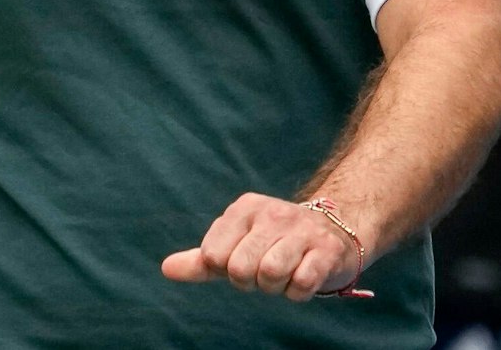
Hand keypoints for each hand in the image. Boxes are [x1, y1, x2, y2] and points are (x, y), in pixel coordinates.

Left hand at [160, 193, 363, 301]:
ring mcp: (301, 230)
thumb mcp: (235, 245)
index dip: (226, 269)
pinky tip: (305, 277)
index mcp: (243, 209)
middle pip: (240, 269)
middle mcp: (271, 214)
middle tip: (266, 270)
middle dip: (251, 282)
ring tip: (285, 273)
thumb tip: (166, 269)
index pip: (213, 255)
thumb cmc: (274, 243)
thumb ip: (201, 260)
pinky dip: (298, 292)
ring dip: (276, 286)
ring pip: (269, 275)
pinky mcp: (326, 250)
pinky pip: (301, 284)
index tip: (243, 260)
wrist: (334, 229)